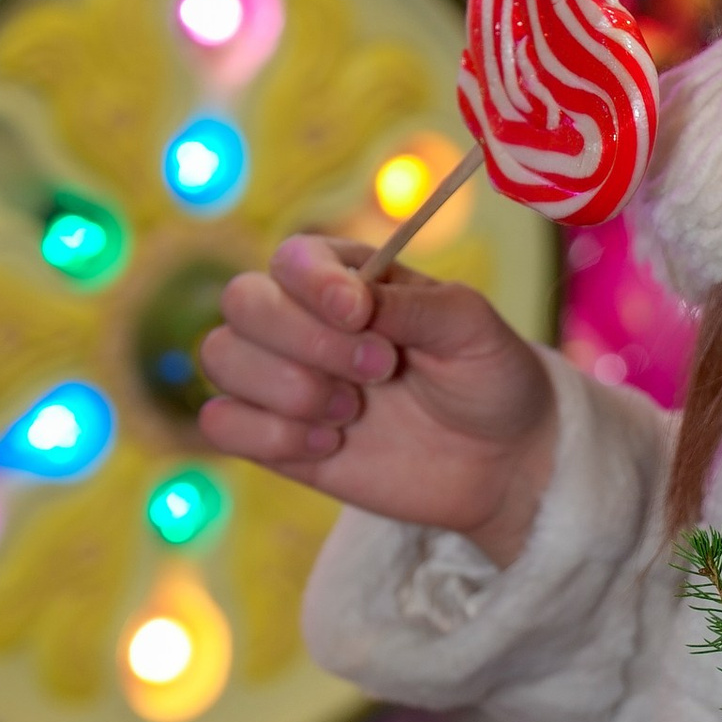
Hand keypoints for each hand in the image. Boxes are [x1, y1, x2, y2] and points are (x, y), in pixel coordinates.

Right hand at [199, 237, 557, 564]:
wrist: (501, 463)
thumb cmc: (489, 378)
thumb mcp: (471, 329)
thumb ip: (412, 305)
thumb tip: (354, 299)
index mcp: (349, 278)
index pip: (292, 258)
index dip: (314, 284)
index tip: (361, 316)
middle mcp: (304, 321)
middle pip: (242, 301)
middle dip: (305, 340)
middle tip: (379, 370)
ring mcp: (284, 379)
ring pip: (221, 357)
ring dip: (287, 388)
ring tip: (353, 413)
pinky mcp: (275, 438)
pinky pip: (220, 422)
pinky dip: (267, 434)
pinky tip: (328, 445)